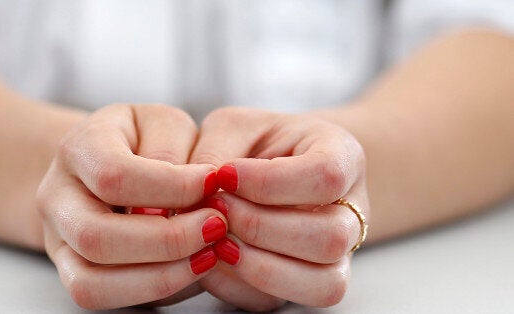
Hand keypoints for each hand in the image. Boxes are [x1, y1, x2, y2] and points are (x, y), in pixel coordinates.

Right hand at [36, 104, 226, 308]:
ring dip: (161, 275)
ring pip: (92, 280)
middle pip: (96, 236)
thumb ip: (174, 150)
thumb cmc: (143, 140)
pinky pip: (98, 296)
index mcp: (77, 148)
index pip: (114, 176)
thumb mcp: (162, 124)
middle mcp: (55, 197)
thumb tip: (198, 190)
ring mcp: (58, 240)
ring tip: (208, 254)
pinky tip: (189, 270)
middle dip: (167, 240)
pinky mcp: (72, 271)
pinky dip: (149, 290)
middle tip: (216, 227)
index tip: (214, 182)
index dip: (171, 186)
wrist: (104, 163)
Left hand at [189, 107, 368, 310]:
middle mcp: (351, 211)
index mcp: (342, 157)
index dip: (268, 182)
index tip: (225, 175)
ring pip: (322, 283)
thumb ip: (215, 150)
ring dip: (257, 265)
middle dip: (260, 227)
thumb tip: (195, 191)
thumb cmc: (253, 143)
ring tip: (215, 239)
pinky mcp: (303, 283)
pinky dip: (239, 286)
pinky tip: (212, 259)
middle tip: (216, 208)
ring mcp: (336, 255)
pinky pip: (282, 302)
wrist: (272, 166)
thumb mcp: (232, 127)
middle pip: (330, 238)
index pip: (324, 176)